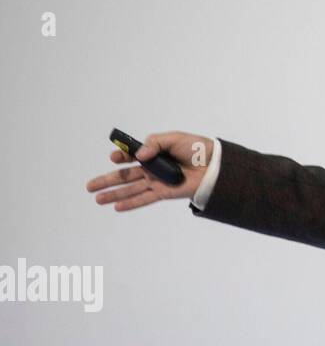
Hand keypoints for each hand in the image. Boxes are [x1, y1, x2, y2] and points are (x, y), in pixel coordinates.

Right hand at [85, 131, 213, 211]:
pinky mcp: (164, 192)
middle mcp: (152, 168)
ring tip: (97, 199)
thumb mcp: (174, 138)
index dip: (121, 156)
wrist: (214, 163)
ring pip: (131, 189)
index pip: (131, 156)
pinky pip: (145, 198)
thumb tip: (140, 155)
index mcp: (153, 153)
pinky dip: (131, 203)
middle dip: (107, 180)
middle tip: (89, 186)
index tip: (115, 157)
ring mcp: (157, 181)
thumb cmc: (196, 148)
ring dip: (114, 195)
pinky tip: (117, 207)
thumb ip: (155, 143)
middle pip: (125, 175)